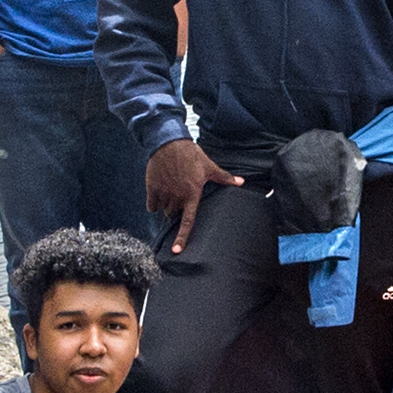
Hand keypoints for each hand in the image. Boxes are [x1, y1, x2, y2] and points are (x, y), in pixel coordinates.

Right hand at [144, 137, 235, 251]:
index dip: (182, 237)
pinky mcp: (152, 188)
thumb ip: (224, 178)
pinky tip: (159, 192)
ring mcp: (163, 193)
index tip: (176, 251)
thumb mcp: (209, 166)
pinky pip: (151, 205)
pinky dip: (154, 202)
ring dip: (166, 205)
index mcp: (192, 194)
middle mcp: (177, 196)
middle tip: (179, 196)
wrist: (168, 142)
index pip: (188, 221)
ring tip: (170, 190)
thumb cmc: (191, 154)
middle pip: (174, 214)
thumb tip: (242, 183)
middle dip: (176, 209)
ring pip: (163, 210)